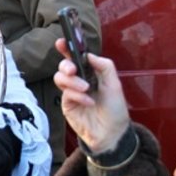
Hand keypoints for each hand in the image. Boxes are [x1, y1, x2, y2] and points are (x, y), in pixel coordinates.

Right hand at [54, 38, 130, 152]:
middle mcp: (78, 81)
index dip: (66, 48)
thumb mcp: (115, 84)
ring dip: (72, 81)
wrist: (112, 133)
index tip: (62, 42)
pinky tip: (88, 101)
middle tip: (73, 70)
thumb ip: (104, 67)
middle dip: (66, 65)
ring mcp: (71, 93)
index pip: (75, 57)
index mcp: (90, 73)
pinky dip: (77, 95)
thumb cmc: (115, 109)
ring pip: (59, 78)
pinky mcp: (67, 105)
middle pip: (63, 66)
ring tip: (85, 89)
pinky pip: (66, 94)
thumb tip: (89, 55)